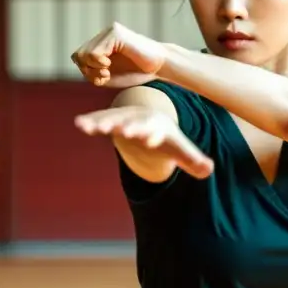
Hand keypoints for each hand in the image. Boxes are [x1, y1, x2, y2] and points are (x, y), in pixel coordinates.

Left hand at [71, 22, 165, 88]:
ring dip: (93, 68)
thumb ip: (92, 70)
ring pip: (84, 53)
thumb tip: (77, 59)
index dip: (86, 70)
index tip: (102, 78)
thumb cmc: (137, 72)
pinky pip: (94, 52)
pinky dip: (98, 64)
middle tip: (104, 75)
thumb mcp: (109, 75)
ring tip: (107, 71)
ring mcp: (110, 32)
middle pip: (78, 55)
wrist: (160, 66)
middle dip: (88, 70)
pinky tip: (109, 65)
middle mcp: (104, 34)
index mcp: (102, 43)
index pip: (79, 56)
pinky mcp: (116, 34)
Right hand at [74, 105, 213, 178]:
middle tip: (119, 130)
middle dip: (127, 126)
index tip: (149, 139)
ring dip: (102, 123)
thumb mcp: (180, 148)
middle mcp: (139, 120)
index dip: (152, 135)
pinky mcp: (111, 120)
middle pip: (133, 123)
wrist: (151, 117)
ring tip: (88, 127)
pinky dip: (90, 121)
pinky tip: (78, 123)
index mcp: (157, 127)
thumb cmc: (167, 137)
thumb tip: (209, 170)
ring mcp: (123, 118)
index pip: (155, 131)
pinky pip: (99, 120)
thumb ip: (193, 160)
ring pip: (112, 119)